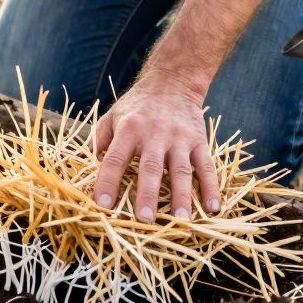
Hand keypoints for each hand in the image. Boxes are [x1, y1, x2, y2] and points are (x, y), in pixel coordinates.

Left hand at [93, 77, 221, 221]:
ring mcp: (180, 139)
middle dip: (148, 195)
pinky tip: (213, 207)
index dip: (108, 182)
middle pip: (151, 168)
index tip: (103, 204)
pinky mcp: (199, 142)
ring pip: (181, 171)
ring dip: (182, 196)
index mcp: (129, 129)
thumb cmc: (137, 106)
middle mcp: (155, 134)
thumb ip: (100, 140)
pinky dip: (211, 187)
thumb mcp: (113, 115)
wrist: (173, 82)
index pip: (116, 158)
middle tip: (144, 219)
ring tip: (181, 220)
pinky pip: (206, 167)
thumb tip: (89, 167)